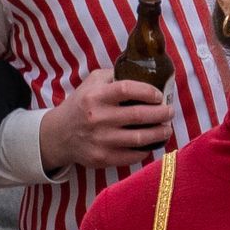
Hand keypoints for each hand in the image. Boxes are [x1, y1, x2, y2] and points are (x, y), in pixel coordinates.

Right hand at [37, 73, 172, 172]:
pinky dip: (146, 150)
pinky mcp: (102, 158)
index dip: (148, 91)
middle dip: (162, 113)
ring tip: (167, 128)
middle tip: (170, 111)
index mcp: (95, 96)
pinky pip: (132, 156)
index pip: (127, 89)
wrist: (59, 134)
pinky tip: (151, 143)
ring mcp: (100, 140)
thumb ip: (115, 74)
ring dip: (160, 133)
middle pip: (139, 115)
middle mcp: (97, 118)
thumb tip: (145, 71)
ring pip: (140, 138)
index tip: (159, 95)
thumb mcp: (92, 82)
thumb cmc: (82, 105)